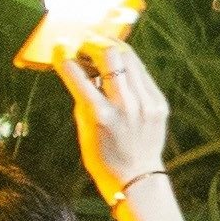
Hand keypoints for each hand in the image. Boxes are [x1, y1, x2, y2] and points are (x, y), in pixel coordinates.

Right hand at [60, 38, 171, 195]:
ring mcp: (146, 103)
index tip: (60, 48)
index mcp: (100, 115)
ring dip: (112, 49)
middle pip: (110, 55)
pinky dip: (128, 65)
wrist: (136, 176)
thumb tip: (80, 68)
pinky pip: (142, 72)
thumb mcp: (84, 128)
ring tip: (100, 49)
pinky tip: (119, 66)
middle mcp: (125, 105)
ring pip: (130, 57)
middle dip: (93, 44)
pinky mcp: (159, 103)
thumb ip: (83, 97)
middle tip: (84, 45)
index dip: (65, 56)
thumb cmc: (102, 156)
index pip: (77, 75)